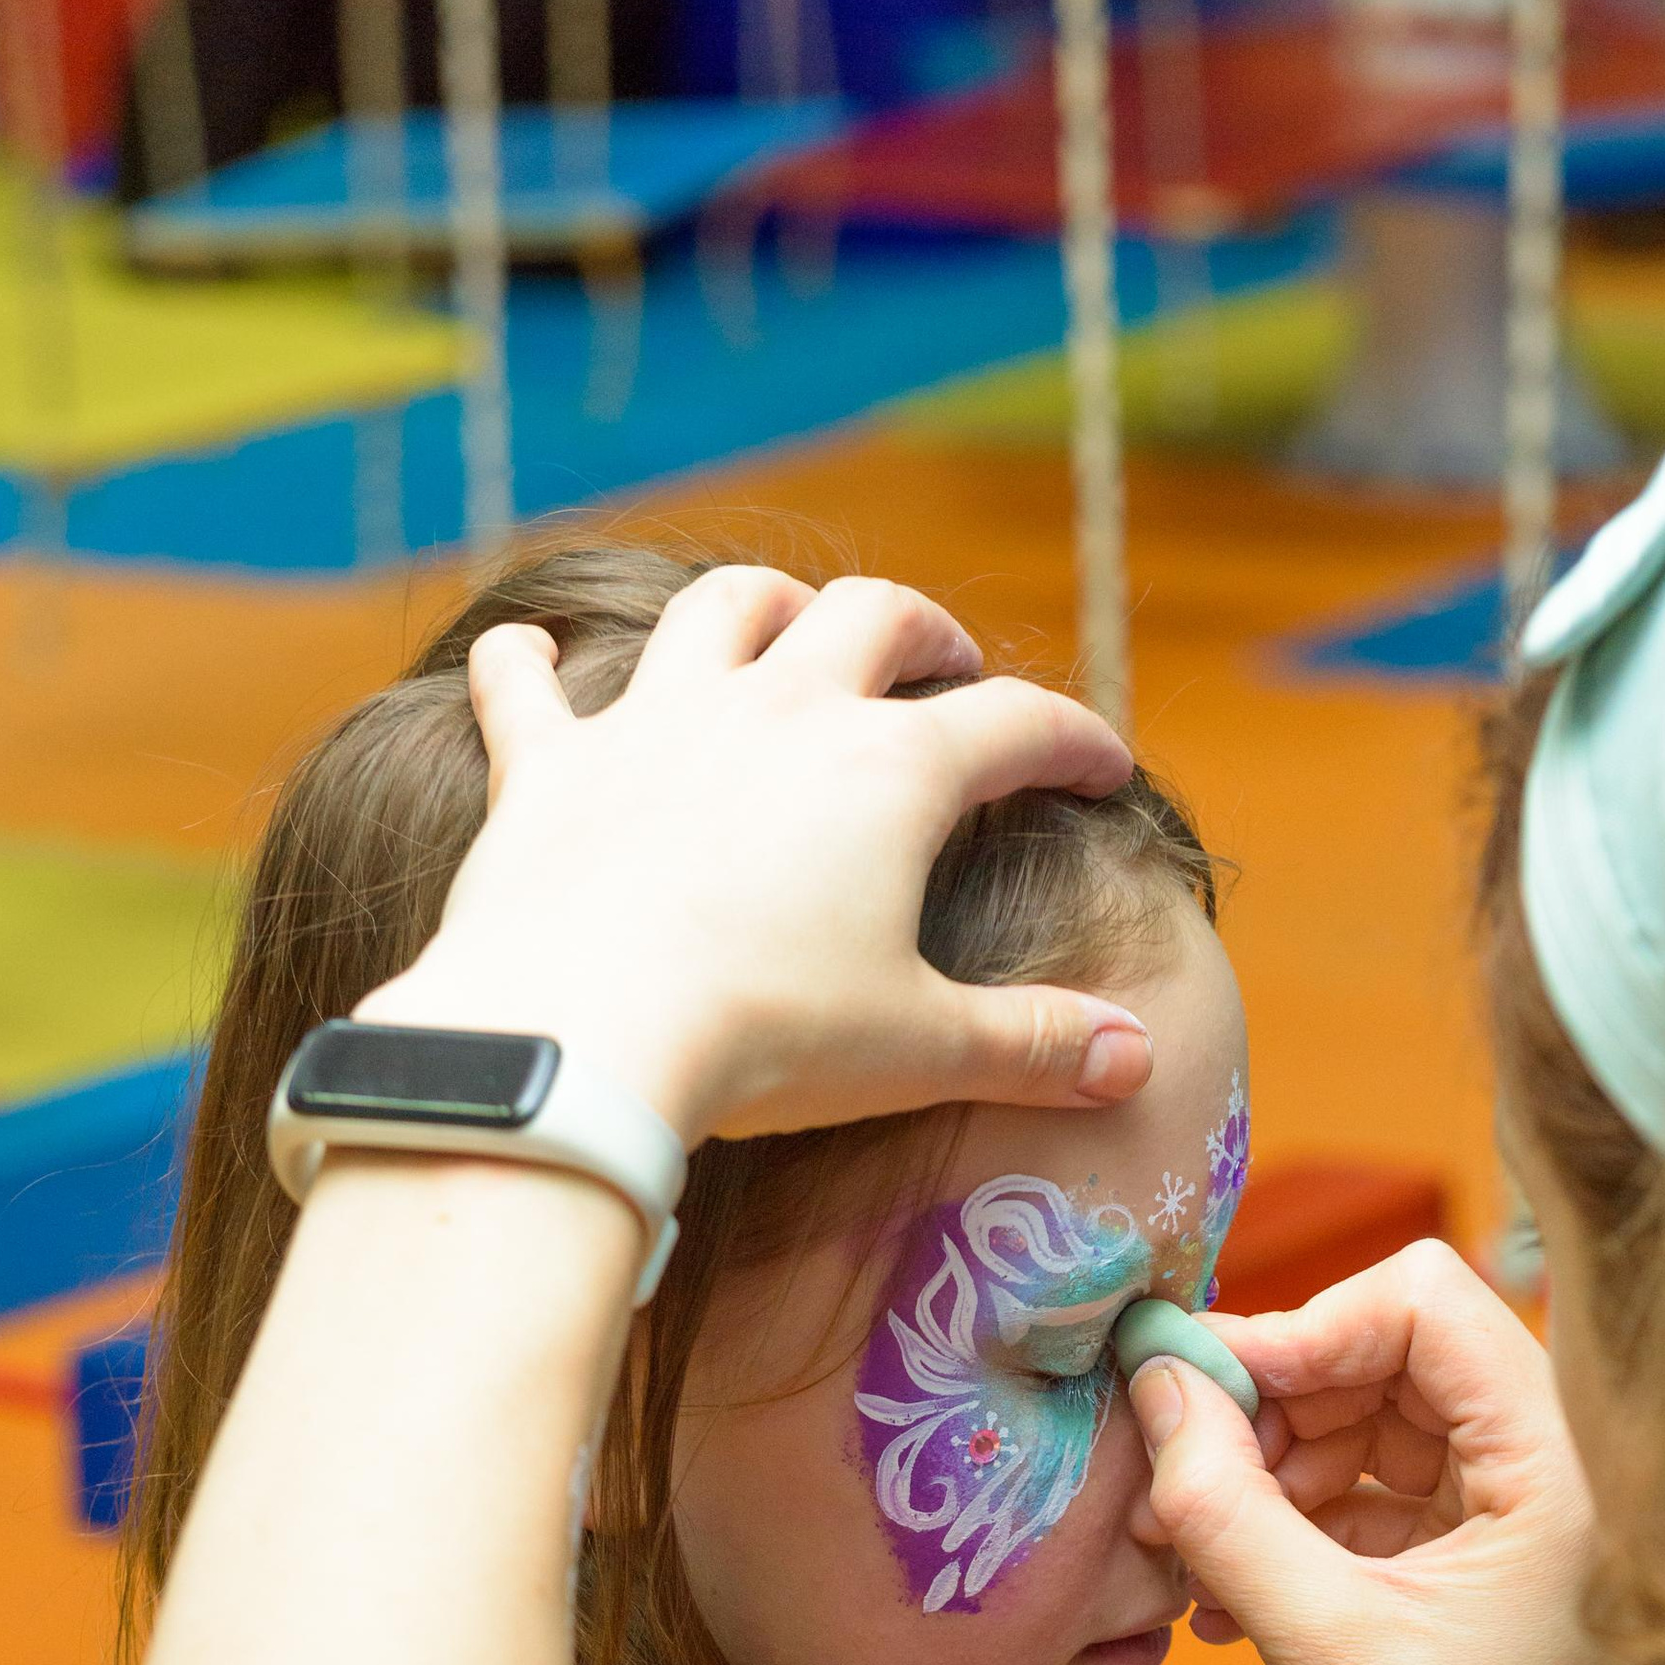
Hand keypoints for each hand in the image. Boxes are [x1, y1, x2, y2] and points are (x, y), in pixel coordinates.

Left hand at [360, 568, 1153, 1147]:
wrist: (581, 1038)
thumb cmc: (765, 1042)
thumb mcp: (917, 1052)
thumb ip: (1033, 1046)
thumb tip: (1136, 1059)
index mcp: (890, 771)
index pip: (1013, 725)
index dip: (1072, 740)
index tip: (1104, 766)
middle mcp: (781, 709)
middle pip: (871, 615)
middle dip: (922, 632)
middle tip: (944, 666)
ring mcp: (659, 721)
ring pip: (723, 608)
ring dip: (765, 604)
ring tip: (784, 628)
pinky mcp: (550, 764)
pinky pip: (529, 683)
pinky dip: (529, 663)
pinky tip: (528, 649)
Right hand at [1129, 1241, 1628, 1664]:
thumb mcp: (1319, 1641)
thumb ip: (1228, 1503)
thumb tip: (1153, 1383)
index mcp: (1560, 1468)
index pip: (1425, 1301)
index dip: (1303, 1329)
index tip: (1205, 1395)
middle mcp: (1557, 1476)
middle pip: (1393, 1358)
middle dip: (1275, 1408)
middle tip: (1175, 1475)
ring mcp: (1521, 1528)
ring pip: (1375, 1431)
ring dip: (1273, 1476)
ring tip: (1190, 1555)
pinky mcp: (1484, 1580)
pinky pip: (1379, 1505)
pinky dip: (1299, 1533)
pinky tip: (1230, 1600)